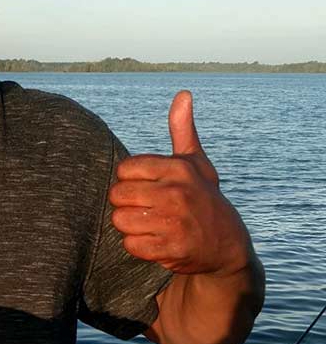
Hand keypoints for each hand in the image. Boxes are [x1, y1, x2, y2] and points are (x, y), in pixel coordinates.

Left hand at [109, 90, 251, 276]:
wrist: (227, 245)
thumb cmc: (203, 197)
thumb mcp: (196, 163)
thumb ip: (182, 130)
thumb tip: (183, 94)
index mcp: (178, 168)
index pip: (124, 169)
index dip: (128, 180)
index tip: (144, 186)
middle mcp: (176, 193)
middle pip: (117, 195)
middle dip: (124, 204)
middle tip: (143, 207)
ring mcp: (174, 222)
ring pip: (121, 220)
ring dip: (130, 226)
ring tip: (148, 224)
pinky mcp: (171, 248)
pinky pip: (131, 245)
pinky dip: (138, 246)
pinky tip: (154, 241)